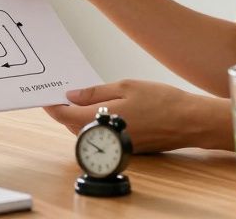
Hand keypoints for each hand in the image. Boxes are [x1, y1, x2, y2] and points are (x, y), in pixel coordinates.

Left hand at [43, 79, 224, 152]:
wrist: (190, 121)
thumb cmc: (162, 100)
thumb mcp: (126, 86)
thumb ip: (95, 93)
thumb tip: (71, 95)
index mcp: (102, 119)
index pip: (66, 116)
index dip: (52, 106)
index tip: (45, 97)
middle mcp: (107, 137)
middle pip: (74, 127)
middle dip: (66, 111)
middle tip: (64, 92)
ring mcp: (117, 144)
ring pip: (88, 133)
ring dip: (81, 119)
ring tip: (82, 99)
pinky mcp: (128, 148)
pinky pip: (104, 137)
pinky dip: (97, 124)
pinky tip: (104, 110)